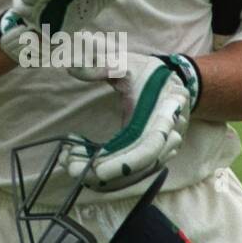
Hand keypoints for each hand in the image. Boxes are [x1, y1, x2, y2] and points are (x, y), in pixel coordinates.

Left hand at [63, 52, 201, 191]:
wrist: (170, 83)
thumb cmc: (147, 73)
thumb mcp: (125, 64)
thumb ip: (100, 66)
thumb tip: (71, 68)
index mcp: (166, 112)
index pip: (150, 146)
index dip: (127, 162)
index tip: (98, 170)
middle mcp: (169, 138)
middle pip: (139, 169)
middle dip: (104, 174)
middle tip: (72, 168)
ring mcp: (162, 152)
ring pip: (133, 176)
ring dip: (102, 178)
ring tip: (71, 164)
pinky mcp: (151, 159)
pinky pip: (131, 175)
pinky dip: (107, 177)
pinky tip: (83, 166)